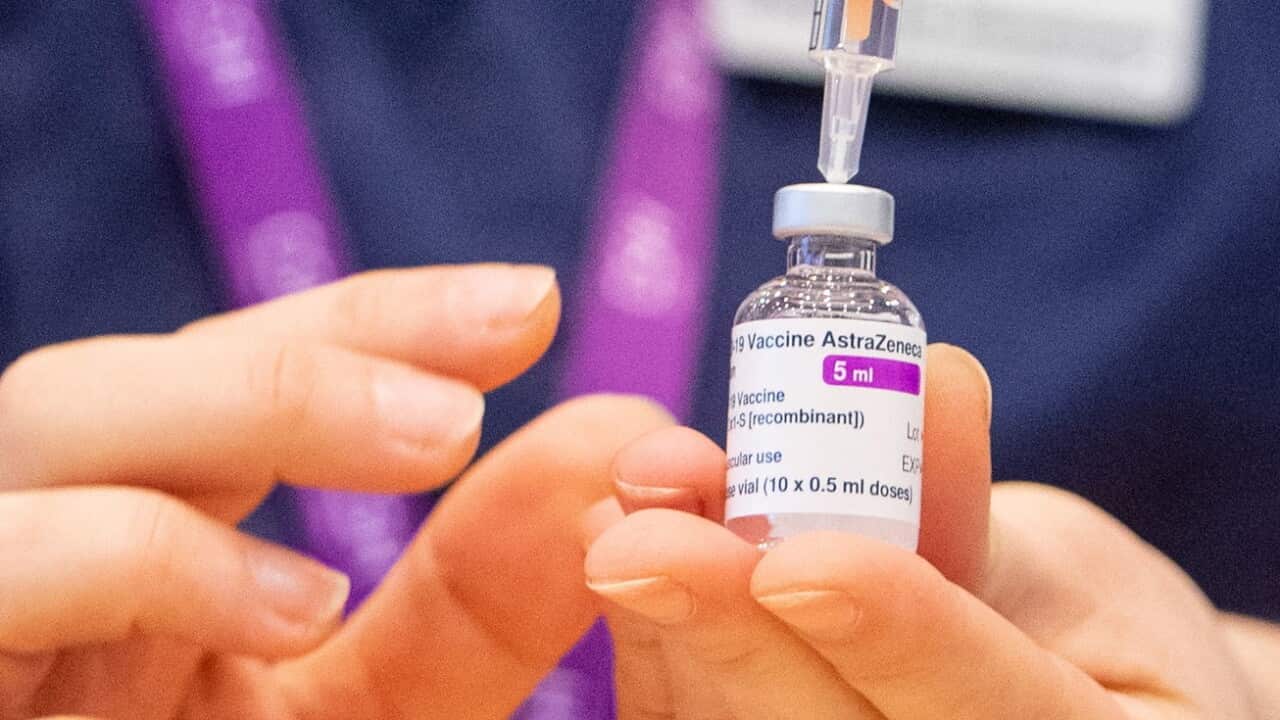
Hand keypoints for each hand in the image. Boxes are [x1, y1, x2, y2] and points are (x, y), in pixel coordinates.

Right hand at [0, 264, 672, 718]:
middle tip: (505, 330)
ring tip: (437, 435)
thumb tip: (619, 449)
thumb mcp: (371, 717)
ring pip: (54, 418)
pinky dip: (146, 555)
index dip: (381, 320)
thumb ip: (478, 603)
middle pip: (146, 368)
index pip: (247, 375)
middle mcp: (46, 547)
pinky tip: (292, 607)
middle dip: (327, 336)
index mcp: (147, 550)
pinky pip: (0, 570)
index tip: (527, 300)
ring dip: (260, 404)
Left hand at [585, 345, 1266, 719]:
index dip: (893, 636)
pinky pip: (692, 719)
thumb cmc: (1065, 631)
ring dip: (668, 623)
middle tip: (639, 545)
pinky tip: (611, 547)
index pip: (987, 713)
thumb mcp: (1055, 564)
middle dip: (731, 636)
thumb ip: (967, 499)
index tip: (796, 563)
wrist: (1024, 690)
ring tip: (617, 517)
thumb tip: (930, 378)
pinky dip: (650, 642)